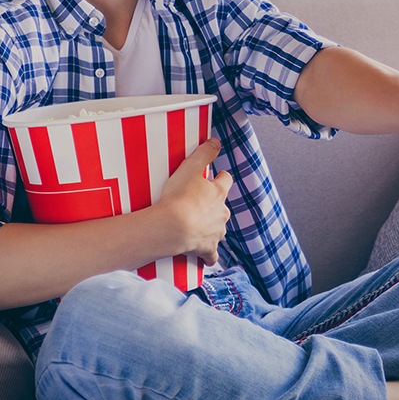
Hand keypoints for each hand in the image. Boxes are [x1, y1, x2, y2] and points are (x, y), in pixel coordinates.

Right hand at [155, 137, 233, 264]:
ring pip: (219, 229)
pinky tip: (205, 258)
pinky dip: (209, 256)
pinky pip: (212, 255)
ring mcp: (216, 232)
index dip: (220, 178)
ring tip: (196, 226)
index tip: (214, 177)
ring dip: (211, 227)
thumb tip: (216, 141)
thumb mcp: (190, 167)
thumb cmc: (179, 197)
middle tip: (198, 203)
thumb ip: (204, 152)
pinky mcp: (207, 249)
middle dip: (214, 205)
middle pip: (223, 207)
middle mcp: (222, 213)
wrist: (172, 228)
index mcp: (219, 193)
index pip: (226, 181)